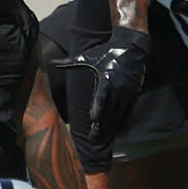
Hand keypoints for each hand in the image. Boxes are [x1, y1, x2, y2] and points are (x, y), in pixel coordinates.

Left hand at [54, 27, 150, 145]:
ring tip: (102, 141)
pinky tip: (116, 133)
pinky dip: (122, 123)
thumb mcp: (88, 56)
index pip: (101, 97)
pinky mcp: (134, 95)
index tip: (93, 120)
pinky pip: (127, 112)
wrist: (132, 47)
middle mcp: (118, 87)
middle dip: (102, 126)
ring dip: (111, 129)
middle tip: (93, 140)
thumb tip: (53, 63)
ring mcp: (128, 93)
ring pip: (119, 115)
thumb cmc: (107, 52)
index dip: (98, 109)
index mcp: (106, 78)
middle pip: (110, 111)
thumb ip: (71, 63)